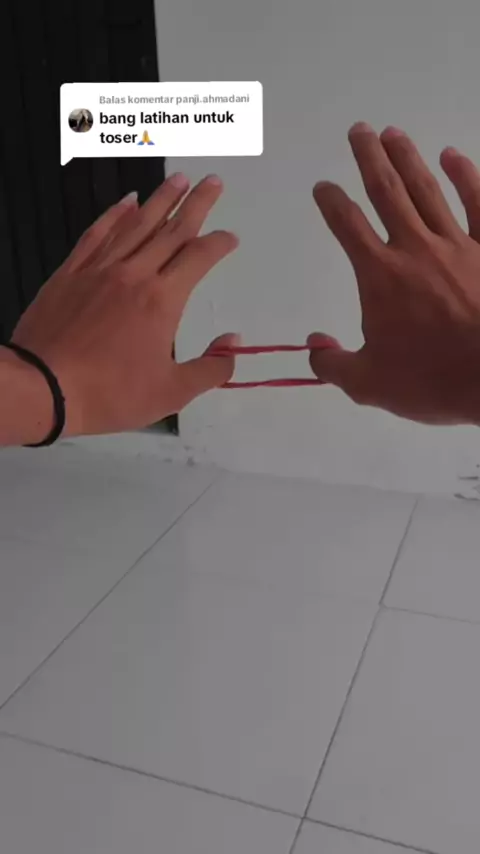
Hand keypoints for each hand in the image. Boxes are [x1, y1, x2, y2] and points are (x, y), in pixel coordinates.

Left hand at [10, 174, 238, 437]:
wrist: (43, 388)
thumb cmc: (109, 394)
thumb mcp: (171, 393)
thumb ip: (210, 369)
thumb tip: (234, 344)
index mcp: (162, 301)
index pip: (198, 258)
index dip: (219, 245)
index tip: (231, 239)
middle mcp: (134, 274)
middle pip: (172, 229)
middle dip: (197, 203)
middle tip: (213, 182)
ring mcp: (99, 269)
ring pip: (136, 224)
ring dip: (160, 199)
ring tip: (179, 180)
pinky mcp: (70, 273)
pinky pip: (97, 233)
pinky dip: (115, 214)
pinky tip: (126, 202)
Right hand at [308, 123, 479, 424]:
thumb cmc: (432, 380)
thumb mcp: (370, 385)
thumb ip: (334, 364)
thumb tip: (314, 347)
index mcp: (381, 276)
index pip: (347, 227)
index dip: (331, 203)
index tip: (323, 187)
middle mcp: (415, 249)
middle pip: (386, 192)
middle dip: (369, 159)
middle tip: (358, 131)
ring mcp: (456, 244)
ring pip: (426, 190)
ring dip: (407, 158)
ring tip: (392, 133)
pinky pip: (477, 204)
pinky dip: (465, 176)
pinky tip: (453, 156)